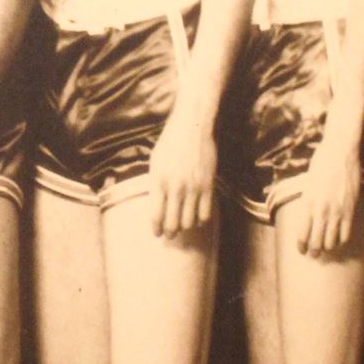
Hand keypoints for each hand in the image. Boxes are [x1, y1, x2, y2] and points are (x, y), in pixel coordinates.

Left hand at [146, 111, 216, 240]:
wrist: (192, 127)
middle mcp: (175, 187)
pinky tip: (197, 218)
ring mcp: (193, 187)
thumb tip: (157, 206)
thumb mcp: (155, 163)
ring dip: (185, 228)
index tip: (156, 233)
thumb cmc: (170, 143)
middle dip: (170, 233)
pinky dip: (200, 220)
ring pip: (189, 222)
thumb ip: (155, 185)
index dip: (156, 229)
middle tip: (169, 235)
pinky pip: (205, 213)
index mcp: (158, 181)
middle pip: (172, 223)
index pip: (156, 215)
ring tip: (183, 227)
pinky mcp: (208, 185)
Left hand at [290, 132, 362, 258]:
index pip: (302, 235)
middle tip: (314, 254)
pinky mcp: (350, 209)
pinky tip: (339, 241)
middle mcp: (321, 211)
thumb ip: (307, 203)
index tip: (302, 250)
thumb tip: (307, 218)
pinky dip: (342, 241)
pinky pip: (346, 234)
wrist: (339, 153)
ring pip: (331, 242)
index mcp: (307, 204)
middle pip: (317, 242)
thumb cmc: (320, 164)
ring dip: (328, 248)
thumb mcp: (307, 185)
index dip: (302, 246)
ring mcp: (336, 211)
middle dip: (314, 252)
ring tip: (327, 249)